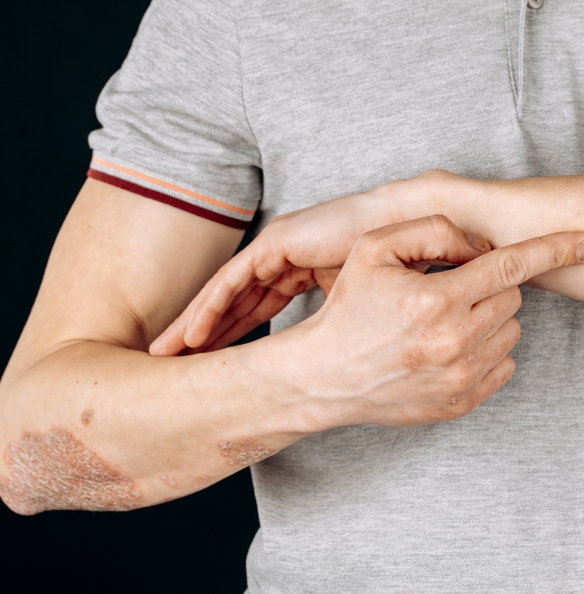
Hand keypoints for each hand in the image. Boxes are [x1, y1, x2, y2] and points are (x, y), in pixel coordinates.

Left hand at [150, 188, 394, 354]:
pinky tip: (193, 335)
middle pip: (231, 302)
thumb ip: (332, 320)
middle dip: (202, 334)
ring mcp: (274, 247)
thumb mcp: (354, 302)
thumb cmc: (392, 263)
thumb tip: (326, 363)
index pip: (256, 307)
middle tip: (173, 365)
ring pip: (223, 293)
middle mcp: (280, 257)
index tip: (212, 366)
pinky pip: (232, 281)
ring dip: (194, 324)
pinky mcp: (274, 243)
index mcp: (299, 268)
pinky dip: (210, 308)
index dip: (233, 336)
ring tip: (167, 354)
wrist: (407, 227)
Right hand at [240, 215, 583, 427]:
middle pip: (512, 297)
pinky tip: (450, 348)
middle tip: (451, 291)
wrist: (325, 377)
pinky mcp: (463, 402)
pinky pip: (504, 364)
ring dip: (489, 318)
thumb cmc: (350, 309)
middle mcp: (455, 342)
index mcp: (436, 300)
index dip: (553, 249)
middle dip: (490, 286)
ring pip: (511, 330)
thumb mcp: (374, 249)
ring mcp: (461, 377)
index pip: (510, 266)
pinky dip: (487, 350)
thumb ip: (431, 231)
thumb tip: (479, 242)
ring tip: (444, 322)